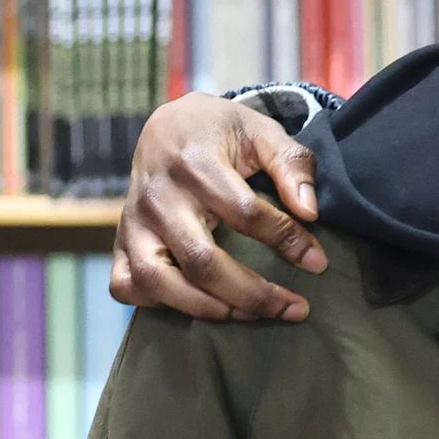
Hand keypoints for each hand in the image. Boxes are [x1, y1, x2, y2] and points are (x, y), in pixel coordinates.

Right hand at [111, 92, 326, 322]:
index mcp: (194, 164)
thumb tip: (310, 212)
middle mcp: (157, 198)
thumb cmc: (221, 132)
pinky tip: (196, 303)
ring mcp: (133, 223)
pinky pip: (126, 285)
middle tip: (294, 309)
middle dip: (254, 294)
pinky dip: (157, 304)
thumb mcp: (261, 131)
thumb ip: (292, 165)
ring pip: (159, 283)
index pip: (245, 214)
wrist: (167, 125)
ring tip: (252, 313)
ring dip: (210, 309)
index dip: (287, 241)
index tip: (318, 262)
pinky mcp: (121, 240)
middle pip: (202, 262)